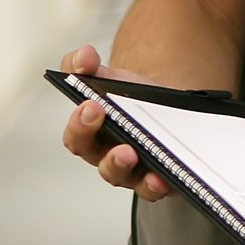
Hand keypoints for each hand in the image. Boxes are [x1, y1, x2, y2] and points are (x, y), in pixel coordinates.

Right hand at [57, 44, 173, 200]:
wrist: (166, 105)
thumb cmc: (129, 96)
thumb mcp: (108, 77)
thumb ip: (85, 65)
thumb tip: (83, 55)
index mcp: (92, 137)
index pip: (78, 138)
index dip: (81, 124)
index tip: (91, 105)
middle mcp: (111, 159)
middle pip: (105, 165)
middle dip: (112, 156)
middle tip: (125, 146)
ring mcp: (137, 173)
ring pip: (132, 181)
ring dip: (135, 172)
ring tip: (139, 158)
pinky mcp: (162, 179)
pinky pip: (159, 189)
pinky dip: (161, 185)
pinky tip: (166, 177)